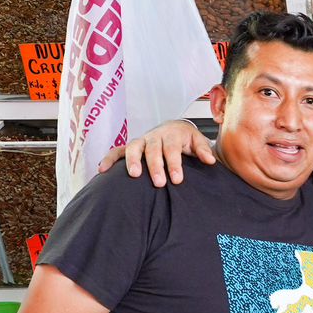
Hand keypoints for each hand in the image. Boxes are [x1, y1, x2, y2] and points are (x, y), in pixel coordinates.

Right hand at [96, 119, 213, 185]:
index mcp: (171, 134)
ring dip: (132, 161)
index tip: (178, 180)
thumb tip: (210, 160)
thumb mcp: (198, 141)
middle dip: (155, 166)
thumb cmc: (187, 140)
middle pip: (153, 150)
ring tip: (133, 175)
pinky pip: (117, 151)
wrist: (174, 129)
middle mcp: (154, 136)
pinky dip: (109, 159)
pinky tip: (102, 170)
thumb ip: (203, 150)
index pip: (172, 149)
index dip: (174, 164)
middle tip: (159, 183)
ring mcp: (141, 141)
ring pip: (134, 148)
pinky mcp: (131, 147)